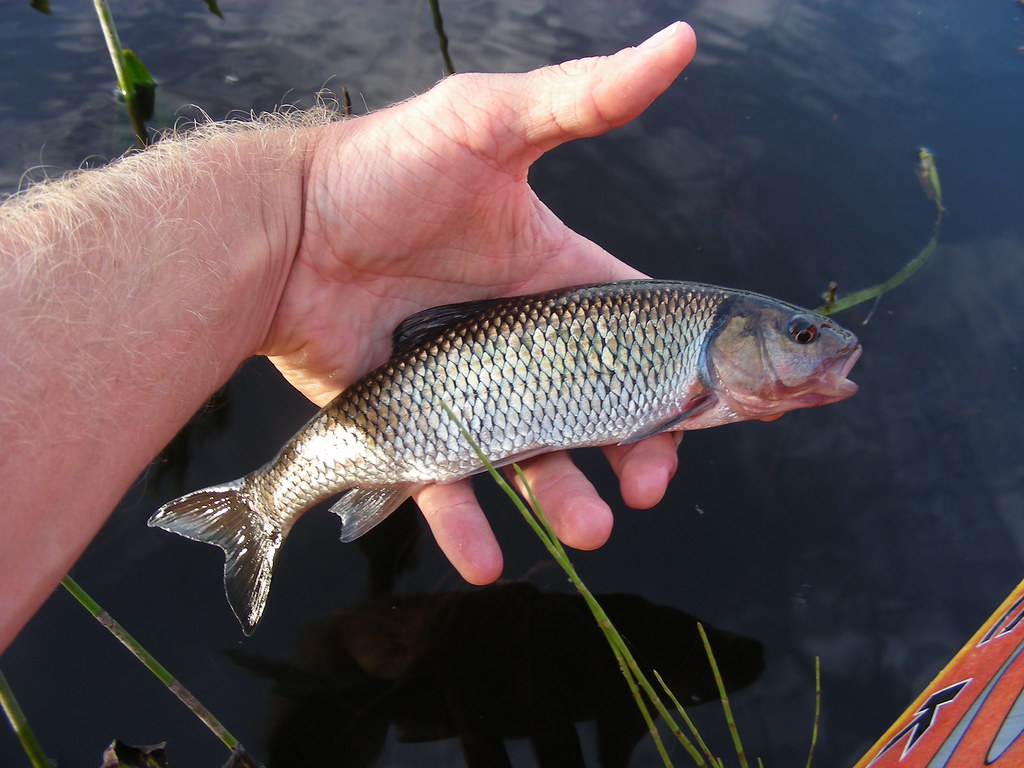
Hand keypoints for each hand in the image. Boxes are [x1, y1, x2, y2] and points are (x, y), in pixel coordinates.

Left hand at [261, 22, 697, 581]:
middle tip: (649, 487)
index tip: (709, 414)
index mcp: (555, 280)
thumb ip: (584, 97)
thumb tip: (680, 40)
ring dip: (563, 501)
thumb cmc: (383, 169)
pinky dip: (465, 524)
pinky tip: (486, 560)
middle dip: (635, 453)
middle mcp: (520, 339)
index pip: (636, 336)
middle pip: (597, 411)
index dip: (679, 376)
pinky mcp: (411, 423)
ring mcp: (468, 387)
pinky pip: (446, 483)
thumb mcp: (489, 124)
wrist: (278, 230)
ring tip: (586, 532)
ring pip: (530, 459)